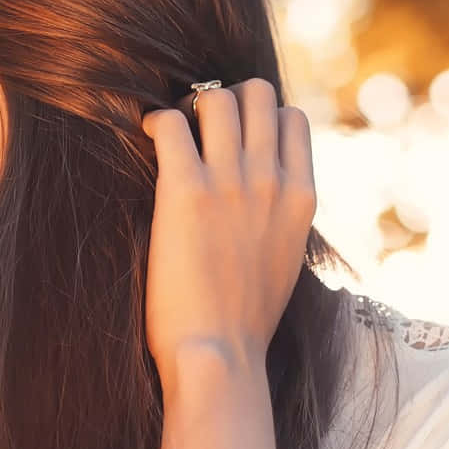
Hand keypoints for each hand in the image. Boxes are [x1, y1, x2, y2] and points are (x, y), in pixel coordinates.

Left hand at [139, 77, 315, 374]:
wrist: (222, 355)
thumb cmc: (245, 322)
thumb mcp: (285, 261)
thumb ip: (280, 220)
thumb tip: (263, 205)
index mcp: (301, 197)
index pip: (292, 118)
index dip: (260, 117)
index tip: (233, 135)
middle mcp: (270, 180)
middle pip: (256, 94)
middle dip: (225, 100)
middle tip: (199, 128)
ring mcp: (231, 182)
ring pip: (215, 99)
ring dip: (190, 108)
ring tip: (173, 136)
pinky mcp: (186, 191)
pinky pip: (171, 124)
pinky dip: (157, 123)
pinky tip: (148, 141)